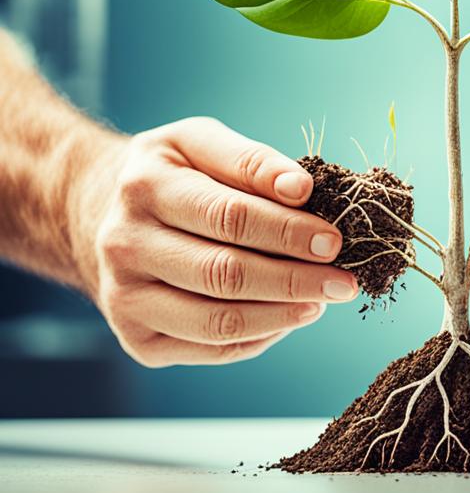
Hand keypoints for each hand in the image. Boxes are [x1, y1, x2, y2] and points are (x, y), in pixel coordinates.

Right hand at [80, 117, 356, 366]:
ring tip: (323, 301)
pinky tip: (289, 316)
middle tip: (344, 281)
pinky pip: (212, 348)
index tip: (334, 240)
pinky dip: (260, 336)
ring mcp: (126, 298)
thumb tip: (301, 188)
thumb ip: (252, 161)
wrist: (103, 217)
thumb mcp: (202, 144)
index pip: (228, 215)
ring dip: (282, 315)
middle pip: (224, 273)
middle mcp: (126, 245)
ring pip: (218, 321)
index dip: (286, 230)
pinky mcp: (138, 340)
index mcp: (144, 187)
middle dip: (294, 279)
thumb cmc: (173, 176)